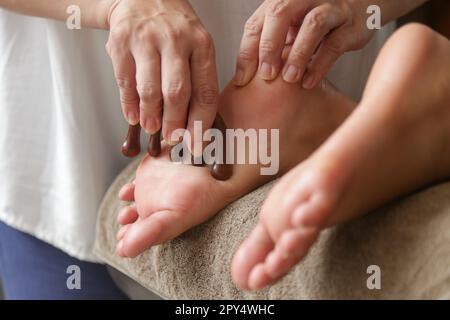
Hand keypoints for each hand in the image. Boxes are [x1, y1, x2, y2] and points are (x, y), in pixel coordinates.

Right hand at [106, 0, 218, 142]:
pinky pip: (125, 82)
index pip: (205, 91)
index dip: (201, 123)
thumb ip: (197, 81)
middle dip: (175, 123)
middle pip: (177, 93)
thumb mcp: (196, 46)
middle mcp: (175, 40)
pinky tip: (133, 116)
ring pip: (149, 89)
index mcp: (201, 44)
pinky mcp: (121, 42)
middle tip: (173, 139)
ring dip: (151, 116)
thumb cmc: (174, 28)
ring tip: (152, 128)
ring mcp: (146, 39)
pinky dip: (129, 104)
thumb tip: (194, 125)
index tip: (196, 142)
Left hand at [233, 0, 376, 88]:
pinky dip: (320, 64)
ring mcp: (331, 8)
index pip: (256, 23)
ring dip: (298, 54)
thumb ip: (271, 43)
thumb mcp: (291, 26)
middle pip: (280, 13)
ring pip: (312, 24)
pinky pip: (335, 43)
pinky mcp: (352, 24)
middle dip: (269, 46)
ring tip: (289, 79)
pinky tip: (309, 82)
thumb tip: (246, 77)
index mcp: (282, 1)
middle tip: (266, 76)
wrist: (362, 3)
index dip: (247, 52)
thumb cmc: (318, 19)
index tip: (242, 79)